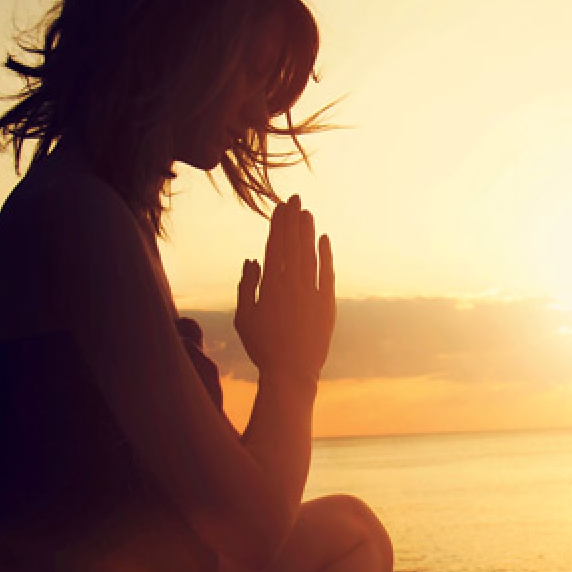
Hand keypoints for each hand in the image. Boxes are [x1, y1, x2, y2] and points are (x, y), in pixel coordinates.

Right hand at [233, 195, 334, 383]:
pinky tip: (324, 238)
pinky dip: (325, 255)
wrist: (292, 373)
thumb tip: (252, 259)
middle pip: (292, 245)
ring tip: (307, 212)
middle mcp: (291, 285)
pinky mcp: (327, 303)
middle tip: (295, 199)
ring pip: (309, 255)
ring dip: (308, 232)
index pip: (274, 247)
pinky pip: (326, 273)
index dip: (277, 225)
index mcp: (269, 287)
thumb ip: (247, 286)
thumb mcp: (244, 317)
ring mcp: (311, 293)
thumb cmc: (263, 347)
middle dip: (293, 220)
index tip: (279, 208)